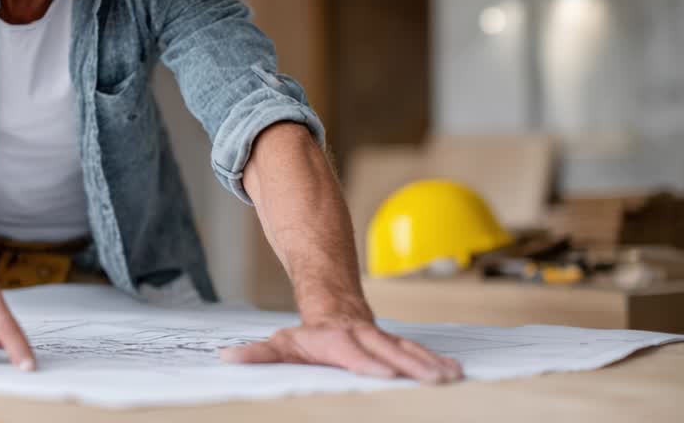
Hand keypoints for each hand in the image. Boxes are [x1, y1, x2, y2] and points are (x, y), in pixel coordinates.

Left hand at [219, 316, 462, 383]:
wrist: (332, 303)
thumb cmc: (307, 334)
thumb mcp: (281, 344)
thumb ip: (258, 355)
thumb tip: (227, 358)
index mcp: (336, 342)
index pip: (352, 354)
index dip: (367, 364)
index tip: (385, 375)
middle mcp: (363, 338)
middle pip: (388, 353)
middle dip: (411, 367)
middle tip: (434, 381)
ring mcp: (382, 339)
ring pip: (407, 350)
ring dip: (429, 364)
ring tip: (453, 377)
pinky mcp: (394, 343)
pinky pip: (417, 351)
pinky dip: (435, 360)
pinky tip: (456, 371)